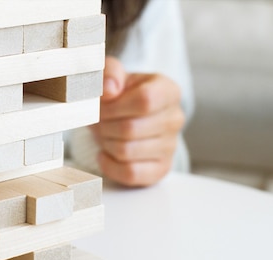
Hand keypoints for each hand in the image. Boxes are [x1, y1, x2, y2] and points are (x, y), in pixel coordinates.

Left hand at [91, 57, 184, 185]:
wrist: (124, 116)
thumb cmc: (119, 94)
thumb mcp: (112, 75)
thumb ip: (109, 73)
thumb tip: (110, 90)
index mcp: (168, 91)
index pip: (144, 101)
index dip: (113, 106)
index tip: (100, 106)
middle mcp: (175, 119)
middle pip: (130, 129)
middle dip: (103, 126)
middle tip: (96, 121)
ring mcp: (171, 146)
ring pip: (126, 152)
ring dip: (105, 143)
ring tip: (103, 134)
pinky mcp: (160, 169)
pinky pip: (130, 173)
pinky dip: (109, 165)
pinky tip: (104, 153)